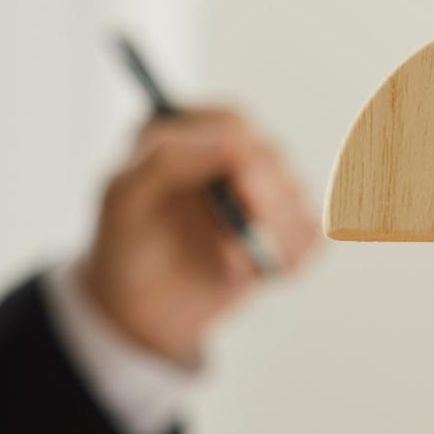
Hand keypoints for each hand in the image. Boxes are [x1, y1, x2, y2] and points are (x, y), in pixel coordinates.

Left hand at [84, 107, 319, 361]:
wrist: (138, 308)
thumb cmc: (124, 243)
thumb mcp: (123, 196)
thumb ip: (169, 160)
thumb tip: (235, 144)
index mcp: (189, 134)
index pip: (234, 124)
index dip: (244, 151)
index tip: (241, 184)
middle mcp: (229, 158)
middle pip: (273, 158)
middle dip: (265, 197)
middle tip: (246, 232)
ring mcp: (260, 194)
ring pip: (297, 196)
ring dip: (275, 232)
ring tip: (231, 265)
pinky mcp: (280, 233)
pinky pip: (310, 236)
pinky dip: (291, 255)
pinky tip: (258, 274)